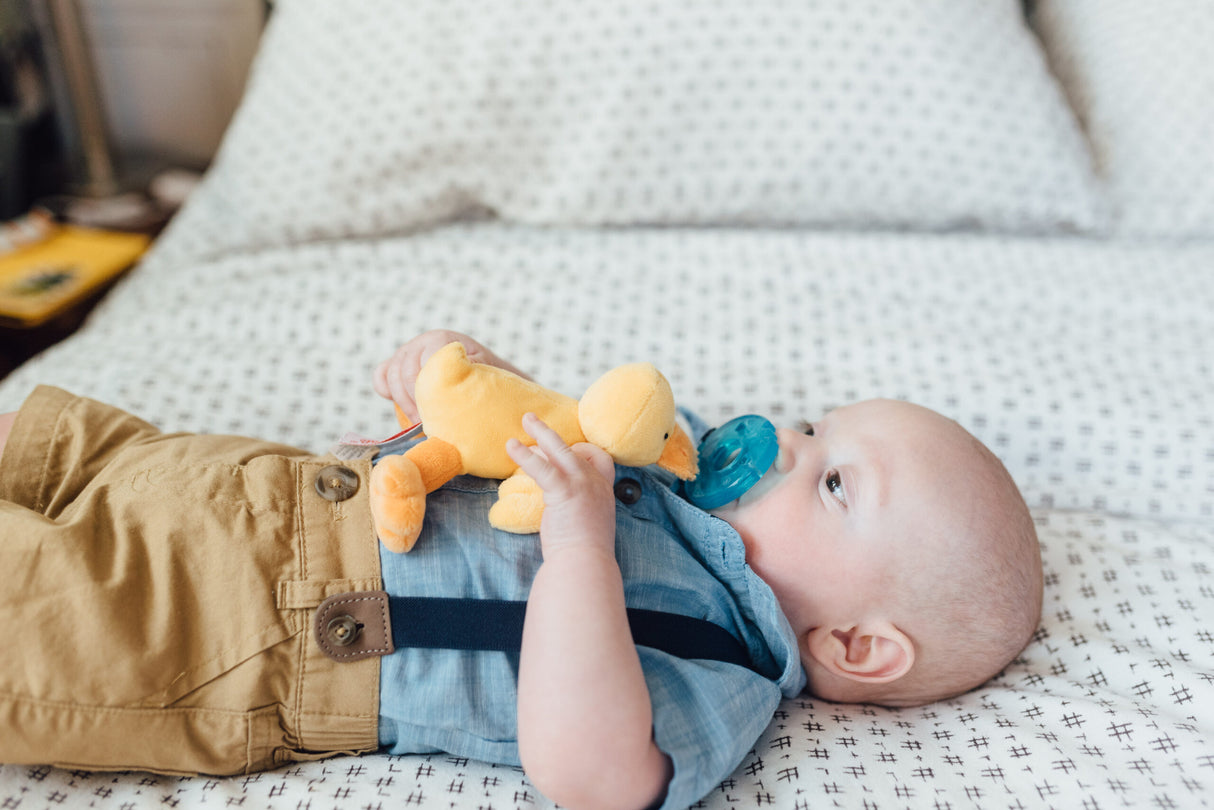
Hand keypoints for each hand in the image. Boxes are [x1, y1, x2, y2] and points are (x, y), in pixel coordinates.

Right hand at [373, 330, 528, 423]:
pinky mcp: (397, 365)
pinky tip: (398, 404)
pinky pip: (381, 375)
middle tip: (426, 424)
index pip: (424, 363)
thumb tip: (457, 386)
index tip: (437, 413)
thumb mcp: (483, 374)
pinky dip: (385, 390)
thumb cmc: (487, 378)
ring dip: (402, 401)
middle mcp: (422, 341)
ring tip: (418, 422)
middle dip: (413, 401)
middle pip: (404, 371)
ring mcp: (407, 352)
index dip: (427, 390)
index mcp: (443, 340)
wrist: (486, 374)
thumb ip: (470, 374)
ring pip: (390, 374)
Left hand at [506, 413, 616, 557]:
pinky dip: (525, 455)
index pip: (600, 459)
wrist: (585, 564)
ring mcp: (582, 484)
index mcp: (603, 490)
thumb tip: (559, 504)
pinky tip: (511, 447)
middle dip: (551, 433)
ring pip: (559, 449)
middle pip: (575, 448)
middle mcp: (595, 483)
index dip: (582, 451)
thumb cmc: (583, 552)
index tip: (566, 448)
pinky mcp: (565, 491)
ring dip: (540, 432)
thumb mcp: (587, 523)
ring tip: (524, 421)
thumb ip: (578, 508)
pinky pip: (543, 467)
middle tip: (532, 420)